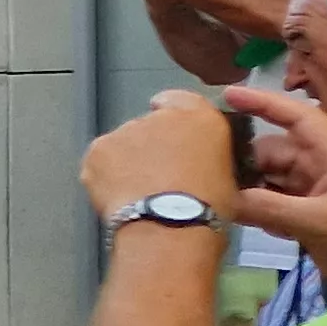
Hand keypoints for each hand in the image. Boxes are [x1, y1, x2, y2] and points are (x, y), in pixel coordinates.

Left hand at [81, 89, 244, 219]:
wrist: (171, 225)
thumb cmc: (208, 209)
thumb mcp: (228, 176)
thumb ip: (206, 156)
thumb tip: (196, 165)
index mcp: (201, 118)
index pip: (179, 100)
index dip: (171, 117)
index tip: (169, 137)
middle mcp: (161, 116)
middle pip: (148, 127)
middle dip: (148, 148)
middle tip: (155, 179)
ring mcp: (126, 131)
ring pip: (122, 144)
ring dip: (126, 162)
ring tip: (137, 193)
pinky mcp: (98, 150)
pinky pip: (99, 160)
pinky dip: (104, 175)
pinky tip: (118, 196)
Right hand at [226, 85, 326, 282]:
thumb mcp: (318, 221)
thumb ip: (270, 208)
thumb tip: (223, 197)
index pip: (298, 117)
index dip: (264, 103)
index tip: (228, 94)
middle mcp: (321, 164)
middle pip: (274, 150)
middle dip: (244, 158)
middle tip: (207, 168)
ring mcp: (312, 187)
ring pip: (268, 175)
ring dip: (246, 185)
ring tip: (215, 194)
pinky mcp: (304, 208)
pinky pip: (270, 198)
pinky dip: (255, 205)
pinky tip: (240, 217)